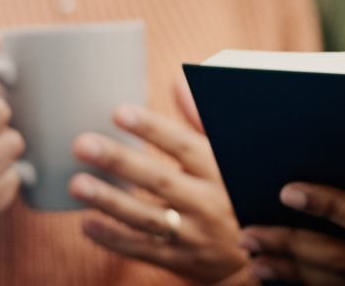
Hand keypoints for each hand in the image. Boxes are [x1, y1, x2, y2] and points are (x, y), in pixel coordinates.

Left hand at [70, 81, 251, 284]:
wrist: (267, 252)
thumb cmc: (243, 193)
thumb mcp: (233, 157)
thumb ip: (203, 121)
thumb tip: (178, 83)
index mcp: (222, 171)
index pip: (184, 145)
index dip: (152, 128)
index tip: (119, 112)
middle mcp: (209, 202)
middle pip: (160, 180)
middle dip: (120, 162)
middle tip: (82, 144)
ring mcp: (195, 235)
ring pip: (148, 218)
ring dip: (110, 202)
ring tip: (77, 184)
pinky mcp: (182, 260)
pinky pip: (144, 250)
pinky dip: (114, 239)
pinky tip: (87, 223)